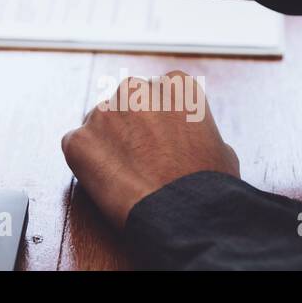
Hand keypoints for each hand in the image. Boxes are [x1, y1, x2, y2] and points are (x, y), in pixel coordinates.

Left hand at [60, 71, 239, 228]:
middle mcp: (136, 88)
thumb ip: (198, 130)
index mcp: (176, 85)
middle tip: (143, 159)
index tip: (164, 142)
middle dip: (132, 126)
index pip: (161, 93)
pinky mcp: (78, 139)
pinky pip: (77, 147)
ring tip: (126, 174)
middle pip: (128, 103)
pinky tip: (107, 182)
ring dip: (108, 142)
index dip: (161, 120)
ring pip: (100, 123)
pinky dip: (87, 163)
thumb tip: (190, 138)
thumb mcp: (223, 149)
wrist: (183, 217)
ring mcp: (103, 111)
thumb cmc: (208, 188)